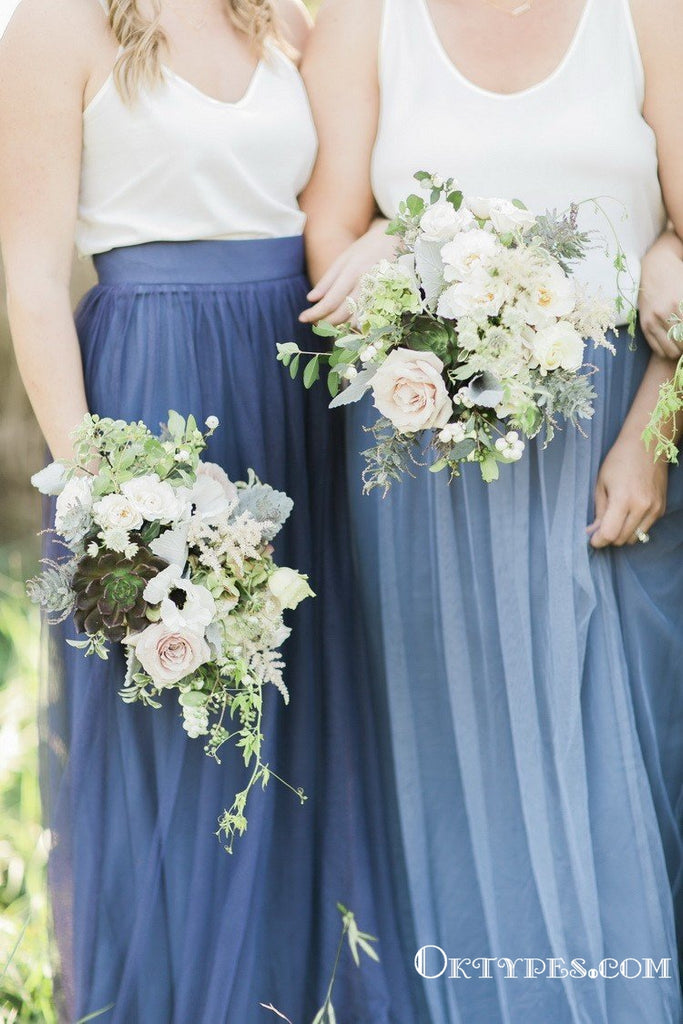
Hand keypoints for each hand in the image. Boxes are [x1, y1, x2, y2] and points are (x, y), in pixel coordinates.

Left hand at [299, 219, 397, 325]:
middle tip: (315, 325)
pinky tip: (349, 325)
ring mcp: (380, 291)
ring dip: (342, 326)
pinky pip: (372, 317)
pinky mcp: (390, 297)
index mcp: (353, 271)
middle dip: (326, 322)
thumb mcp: (345, 258)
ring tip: (330, 326)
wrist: (397, 238)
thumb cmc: (367, 247)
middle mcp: (367, 282)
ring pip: (358, 318)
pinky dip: (359, 324)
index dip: (315, 313)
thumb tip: (311, 299)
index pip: (330, 300)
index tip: (303, 318)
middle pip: (343, 312)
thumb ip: (328, 279)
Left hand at [587, 432, 667, 547]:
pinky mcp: (662, 509)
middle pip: (622, 539)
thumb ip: (599, 511)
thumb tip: (593, 532)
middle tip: (600, 529)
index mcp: (623, 499)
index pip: (610, 534)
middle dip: (608, 538)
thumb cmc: (619, 461)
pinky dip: (634, 528)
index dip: (598, 540)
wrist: (648, 445)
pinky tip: (628, 514)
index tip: (592, 539)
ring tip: (614, 521)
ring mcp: (655, 509)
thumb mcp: (602, 483)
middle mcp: (642, 507)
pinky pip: (645, 529)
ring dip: (622, 535)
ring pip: (635, 538)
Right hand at [639, 232, 682, 358]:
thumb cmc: (678, 277)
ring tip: (681, 346)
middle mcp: (665, 314)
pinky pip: (657, 348)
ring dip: (678, 352)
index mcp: (679, 303)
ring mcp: (653, 320)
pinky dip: (666, 351)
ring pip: (670, 350)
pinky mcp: (645, 324)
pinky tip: (672, 346)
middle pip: (682, 344)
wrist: (655, 268)